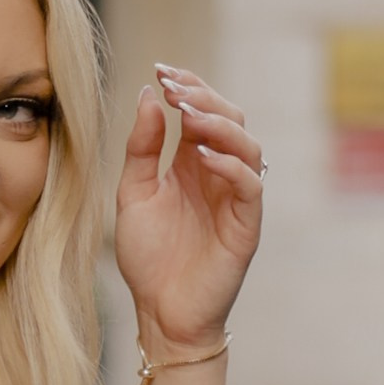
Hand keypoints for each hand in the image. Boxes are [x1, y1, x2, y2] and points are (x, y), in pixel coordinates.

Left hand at [114, 64, 263, 349]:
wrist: (160, 313)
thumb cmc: (148, 257)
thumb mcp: (133, 194)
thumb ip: (142, 148)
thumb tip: (148, 97)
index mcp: (193, 164)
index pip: (201, 112)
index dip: (187, 87)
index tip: (160, 71)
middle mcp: (219, 175)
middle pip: (229, 119)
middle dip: (203, 97)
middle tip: (174, 87)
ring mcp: (236, 198)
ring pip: (246, 146)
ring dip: (219, 124)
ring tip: (190, 114)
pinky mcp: (246, 225)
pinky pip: (250, 186)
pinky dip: (230, 166)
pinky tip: (203, 156)